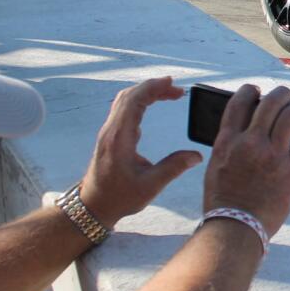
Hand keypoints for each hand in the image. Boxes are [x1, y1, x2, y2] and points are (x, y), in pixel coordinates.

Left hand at [79, 77, 202, 227]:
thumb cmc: (118, 197)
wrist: (93, 206)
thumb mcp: (150, 186)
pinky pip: (122, 110)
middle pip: (129, 96)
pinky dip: (139, 102)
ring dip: (145, 93)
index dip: (153, 88)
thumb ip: (173, 168)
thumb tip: (196, 156)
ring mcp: (108, 133)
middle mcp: (111, 131)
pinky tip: (150, 108)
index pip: (134, 102)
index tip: (173, 84)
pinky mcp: (110, 137)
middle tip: (176, 90)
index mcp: (119, 138)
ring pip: (124, 101)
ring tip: (167, 94)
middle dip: (153, 87)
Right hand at [202, 85, 289, 236]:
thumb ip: (229, 146)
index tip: (256, 90)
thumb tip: (243, 130)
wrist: (235, 228)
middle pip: (270, 104)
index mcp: (227, 142)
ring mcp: (272, 156)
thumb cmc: (223, 201)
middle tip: (285, 95)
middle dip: (280, 94)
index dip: (249, 91)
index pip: (239, 103)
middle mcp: (250, 143)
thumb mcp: (217, 167)